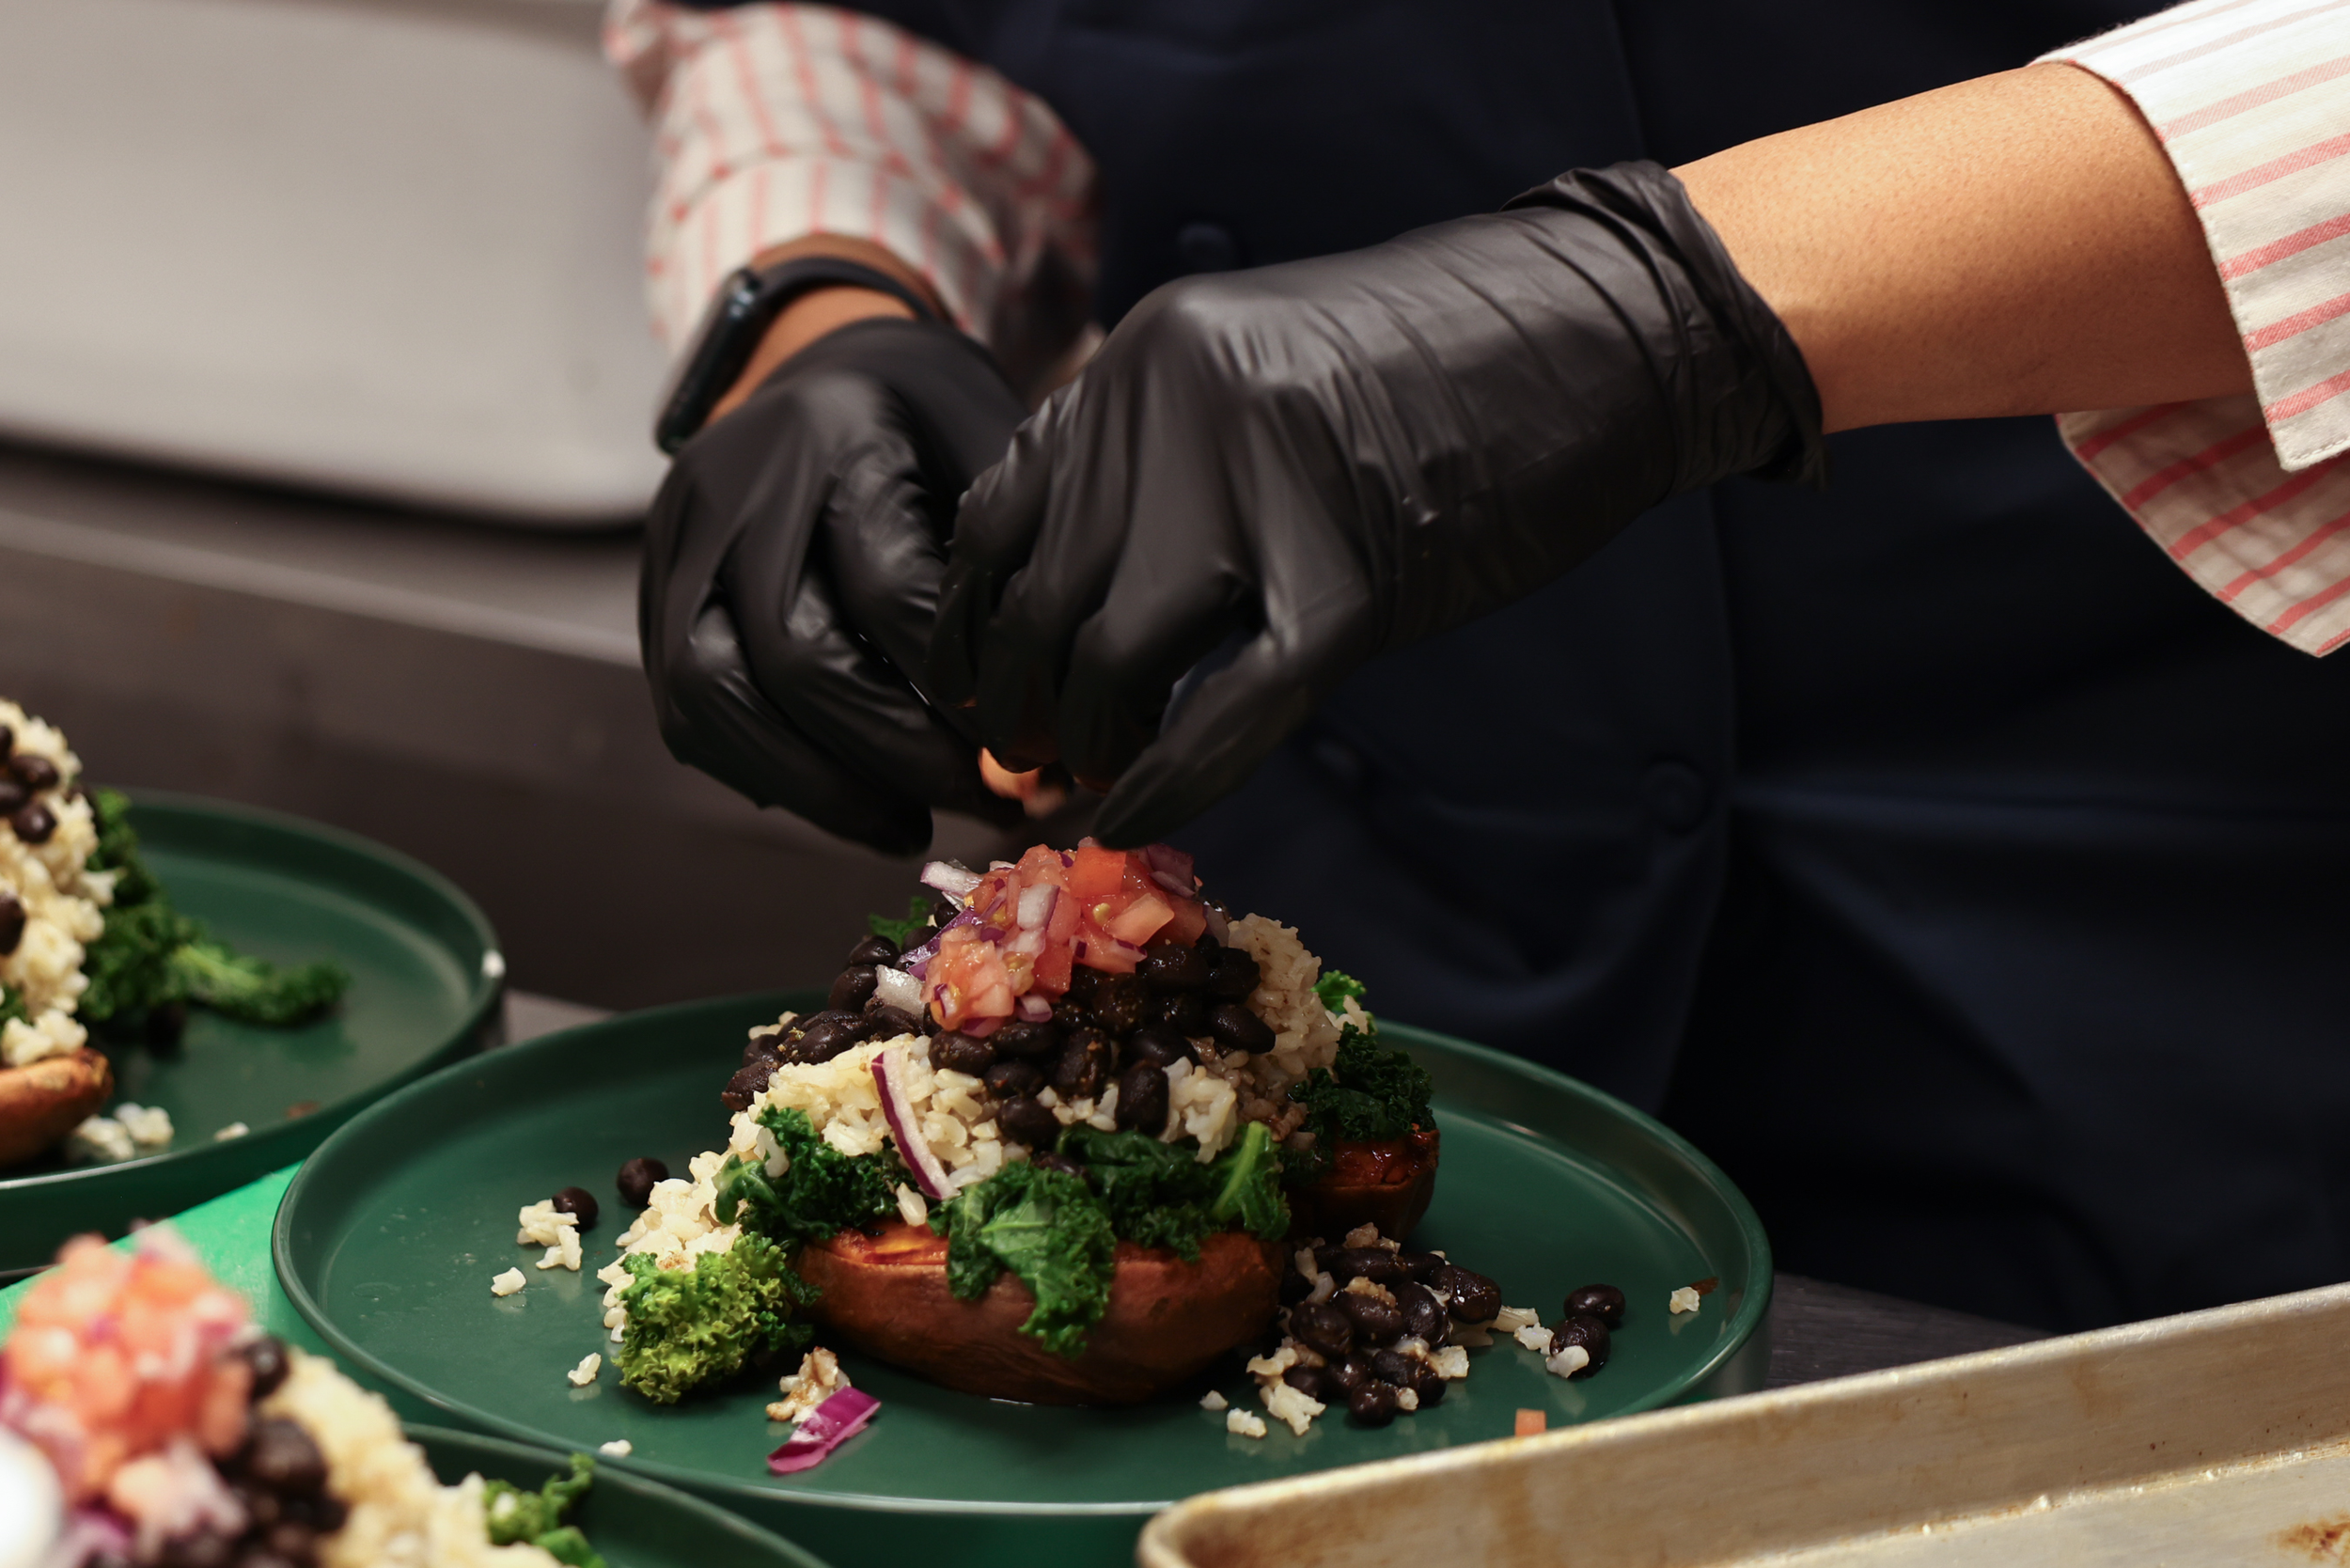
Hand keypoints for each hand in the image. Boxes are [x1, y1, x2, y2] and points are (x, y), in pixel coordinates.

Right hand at [642, 293, 1028, 853]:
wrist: (813, 366)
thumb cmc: (925, 422)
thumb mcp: (987, 450)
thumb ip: (1008, 565)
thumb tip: (1049, 717)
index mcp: (839, 437)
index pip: (889, 589)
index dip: (959, 689)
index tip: (1025, 743)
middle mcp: (739, 486)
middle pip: (794, 655)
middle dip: (894, 751)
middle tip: (976, 798)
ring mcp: (679, 540)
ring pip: (713, 693)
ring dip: (815, 785)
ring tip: (901, 825)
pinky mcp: (654, 590)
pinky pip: (685, 709)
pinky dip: (765, 772)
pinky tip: (844, 798)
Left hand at [930, 161, 1825, 845]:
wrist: (1603, 328)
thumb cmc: (1441, 356)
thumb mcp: (1251, 368)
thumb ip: (1152, 457)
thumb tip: (1060, 601)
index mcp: (1142, 358)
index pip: (994, 517)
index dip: (972, 624)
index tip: (977, 687)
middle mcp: (1175, 416)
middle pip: (1039, 605)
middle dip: (1018, 704)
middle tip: (1033, 757)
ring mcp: (1261, 498)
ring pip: (1110, 665)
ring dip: (1089, 745)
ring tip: (1097, 775)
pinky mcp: (1350, 587)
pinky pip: (1223, 715)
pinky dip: (1165, 784)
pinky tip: (1128, 822)